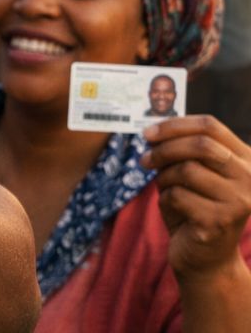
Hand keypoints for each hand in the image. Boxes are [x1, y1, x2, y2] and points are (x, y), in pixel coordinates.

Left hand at [143, 115, 250, 277]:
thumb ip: (180, 151)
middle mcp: (250, 178)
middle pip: (200, 145)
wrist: (206, 260)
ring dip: (164, 178)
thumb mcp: (191, 175)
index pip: (211, 126)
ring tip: (166, 190)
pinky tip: (174, 211)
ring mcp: (239, 201)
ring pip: (186, 170)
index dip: (174, 125)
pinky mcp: (219, 221)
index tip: (147, 133)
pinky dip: (165, 200)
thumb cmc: (195, 210)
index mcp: (246, 160)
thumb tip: (152, 131)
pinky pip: (177, 195)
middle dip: (164, 149)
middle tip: (144, 160)